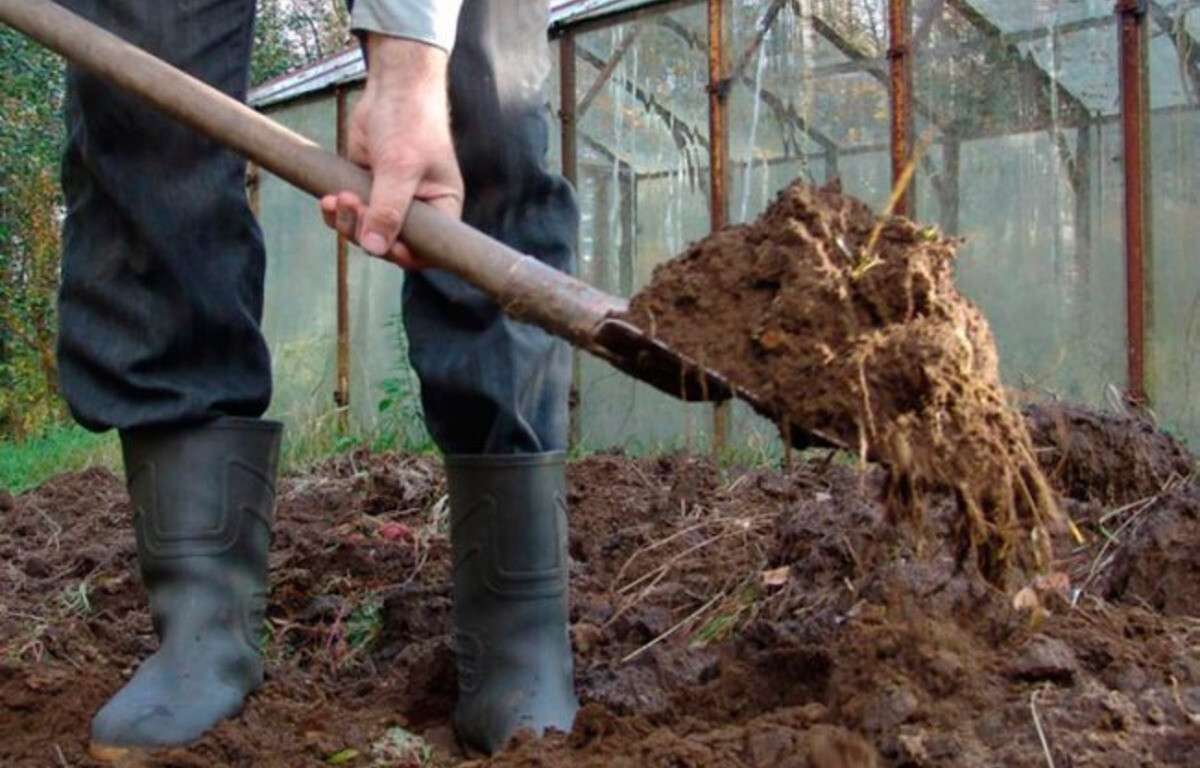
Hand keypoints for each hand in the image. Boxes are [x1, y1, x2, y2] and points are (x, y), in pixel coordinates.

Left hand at [320, 35, 463, 268]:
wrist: (392, 87)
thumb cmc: (411, 122)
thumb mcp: (401, 168)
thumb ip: (388, 210)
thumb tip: (375, 249)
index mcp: (442, 209)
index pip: (427, 250)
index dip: (403, 255)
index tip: (381, 245)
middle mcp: (419, 210)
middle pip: (390, 243)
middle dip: (365, 231)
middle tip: (352, 205)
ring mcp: (391, 200)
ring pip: (366, 231)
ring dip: (347, 222)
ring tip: (338, 198)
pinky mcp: (368, 189)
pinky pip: (351, 214)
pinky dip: (337, 211)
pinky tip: (328, 199)